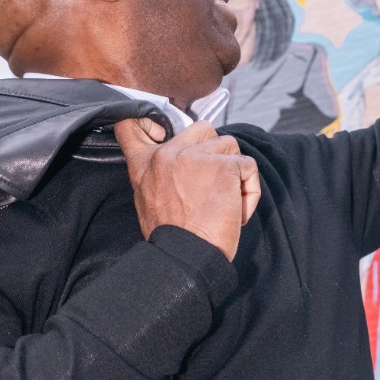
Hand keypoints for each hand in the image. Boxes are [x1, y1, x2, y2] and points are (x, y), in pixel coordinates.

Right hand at [114, 118, 260, 261]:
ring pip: (229, 145)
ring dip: (233, 173)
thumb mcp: (148, 201)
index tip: (158, 131)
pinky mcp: (224, 166)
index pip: (130, 124)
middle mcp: (168, 154)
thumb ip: (160, 174)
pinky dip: (249, 190)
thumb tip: (183, 161)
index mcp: (144, 164)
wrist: (186, 259)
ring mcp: (196, 156)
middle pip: (203, 128)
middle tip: (212, 185)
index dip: (147, 120)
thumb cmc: (172, 237)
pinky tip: (238, 213)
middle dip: (214, 152)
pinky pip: (247, 167)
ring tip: (225, 203)